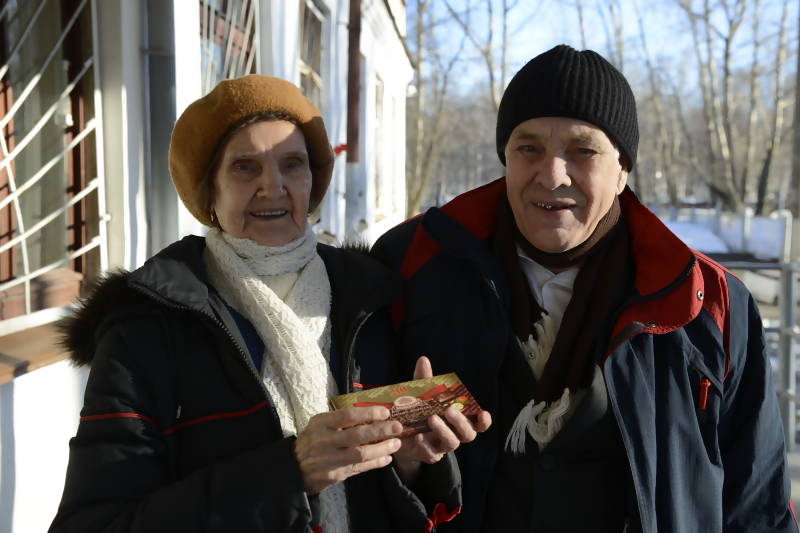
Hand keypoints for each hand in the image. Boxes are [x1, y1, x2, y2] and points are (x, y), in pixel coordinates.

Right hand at [294, 406, 402, 493]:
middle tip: (397, 427)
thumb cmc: (312, 440)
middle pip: (357, 435)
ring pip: (360, 454)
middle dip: (380, 431)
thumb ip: (340, 420)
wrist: (293, 468)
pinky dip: (375, 463)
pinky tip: (387, 458)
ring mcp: (330, 460)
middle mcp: (325, 441)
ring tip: (396, 443)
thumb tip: (371, 415)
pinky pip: (359, 468)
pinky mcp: (334, 475)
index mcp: (321, 423)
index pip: (347, 416)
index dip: (367, 413)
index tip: (385, 412)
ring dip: (382, 449)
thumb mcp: (320, 425)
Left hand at [393, 356, 491, 481]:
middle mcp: (455, 434)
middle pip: (468, 434)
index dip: (484, 421)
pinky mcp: (429, 454)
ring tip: (431, 419)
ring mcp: (442, 446)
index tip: (484, 413)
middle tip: (448, 410)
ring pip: (452, 443)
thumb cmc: (417, 411)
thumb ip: (425, 380)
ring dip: (444, 430)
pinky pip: (432, 453)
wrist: (397, 434)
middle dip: (460, 422)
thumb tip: (423, 360)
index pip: (478, 424)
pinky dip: (426, 445)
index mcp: (458, 420)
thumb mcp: (421, 395)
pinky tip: (418, 436)